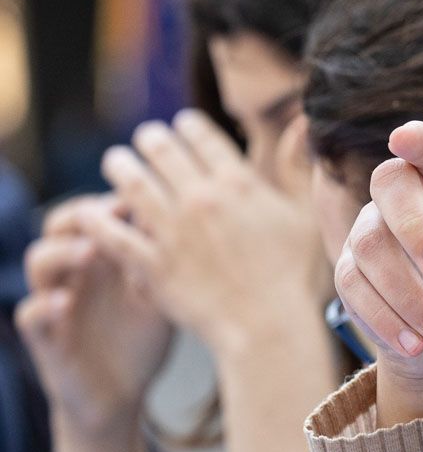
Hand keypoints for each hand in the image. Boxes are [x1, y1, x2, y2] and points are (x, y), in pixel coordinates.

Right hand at [15, 196, 173, 433]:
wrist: (120, 397)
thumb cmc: (142, 341)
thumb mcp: (161, 299)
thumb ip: (167, 265)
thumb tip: (196, 223)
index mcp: (103, 259)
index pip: (96, 213)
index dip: (113, 200)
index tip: (144, 196)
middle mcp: (74, 273)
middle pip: (61, 225)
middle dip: (83, 214)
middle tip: (112, 212)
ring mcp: (55, 301)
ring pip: (39, 260)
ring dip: (63, 252)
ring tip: (91, 251)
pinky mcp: (44, 336)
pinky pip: (30, 314)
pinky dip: (44, 305)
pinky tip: (64, 302)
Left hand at [91, 111, 327, 354]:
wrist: (269, 327)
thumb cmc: (295, 277)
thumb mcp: (307, 217)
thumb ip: (297, 169)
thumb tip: (301, 124)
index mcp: (239, 184)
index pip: (201, 135)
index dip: (188, 125)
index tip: (182, 125)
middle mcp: (200, 198)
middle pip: (161, 149)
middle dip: (149, 139)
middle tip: (144, 140)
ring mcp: (172, 230)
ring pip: (130, 181)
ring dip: (119, 165)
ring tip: (115, 162)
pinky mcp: (150, 263)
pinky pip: (110, 233)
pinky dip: (95, 220)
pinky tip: (87, 212)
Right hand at [332, 122, 422, 412]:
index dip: (420, 138)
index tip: (407, 136)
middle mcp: (406, 197)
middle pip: (389, 190)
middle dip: (415, 228)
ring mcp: (372, 232)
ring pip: (368, 247)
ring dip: (402, 291)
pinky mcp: (354, 273)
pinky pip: (353, 288)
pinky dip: (383, 319)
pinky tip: (416, 346)